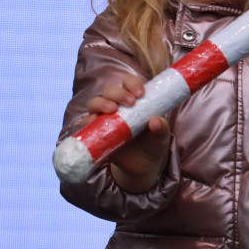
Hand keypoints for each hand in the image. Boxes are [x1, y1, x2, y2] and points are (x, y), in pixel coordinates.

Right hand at [88, 76, 171, 192]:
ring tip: (112, 110)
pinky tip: (94, 123)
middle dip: (118, 93)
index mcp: (134, 100)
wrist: (142, 165)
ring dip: (101, 103)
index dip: (132, 83)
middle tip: (130, 103)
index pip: (128, 83)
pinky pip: (86, 123)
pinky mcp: (96, 132)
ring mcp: (105, 118)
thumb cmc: (153, 144)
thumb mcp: (162, 137)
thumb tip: (156, 121)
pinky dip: (88, 121)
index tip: (141, 94)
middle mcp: (117, 106)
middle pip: (110, 91)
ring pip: (95, 103)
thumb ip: (162, 128)